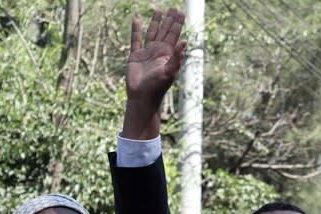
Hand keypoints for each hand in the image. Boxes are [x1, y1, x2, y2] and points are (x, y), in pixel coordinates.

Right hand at [122, 8, 186, 139]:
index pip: (173, 35)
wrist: (142, 98)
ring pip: (151, 33)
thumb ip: (177, 56)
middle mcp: (157, 51)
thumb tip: (185, 41)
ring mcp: (146, 53)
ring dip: (155, 22)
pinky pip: (135, 40)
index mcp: (167, 54)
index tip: (181, 12)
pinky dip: (136, 31)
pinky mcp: (135, 57)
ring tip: (158, 10)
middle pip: (164, 31)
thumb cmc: (157, 87)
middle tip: (173, 8)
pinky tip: (137, 21)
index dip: (177, 24)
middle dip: (169, 20)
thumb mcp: (169, 71)